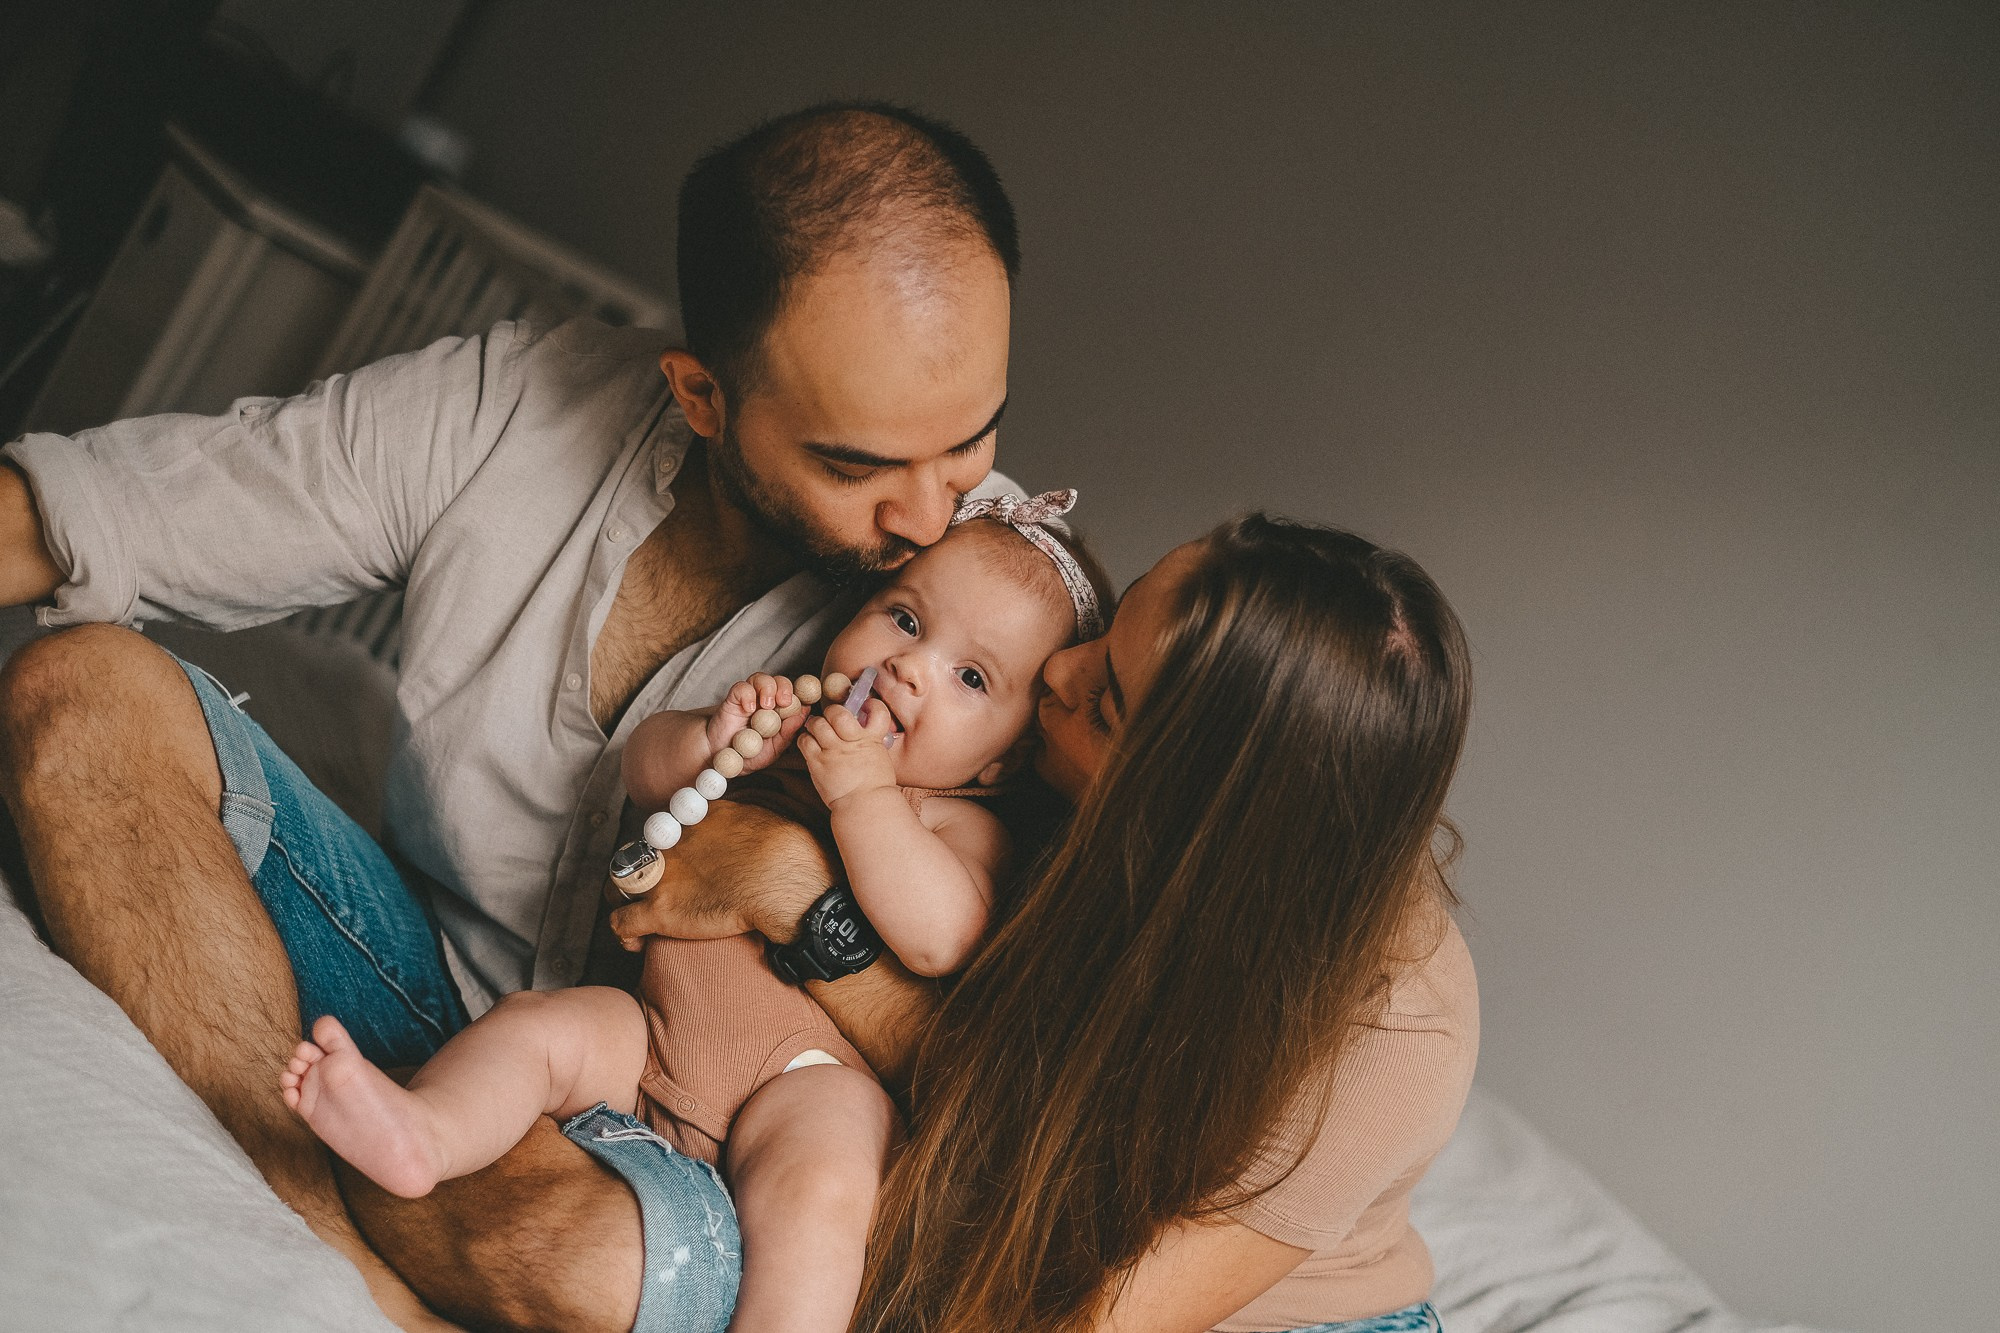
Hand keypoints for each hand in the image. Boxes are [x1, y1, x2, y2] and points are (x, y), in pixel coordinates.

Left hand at [606, 799, 833, 948]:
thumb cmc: (788, 851)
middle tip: (655, 888)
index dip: (668, 848)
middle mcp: (671, 841)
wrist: (783, 881)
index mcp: (696, 817)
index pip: (665, 828)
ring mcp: (661, 876)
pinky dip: (623, 934)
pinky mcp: (660, 911)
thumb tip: (744, 810)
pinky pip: (621, 922)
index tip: (679, 863)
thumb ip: (744, 810)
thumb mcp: (766, 812)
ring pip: (618, 883)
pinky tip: (635, 942)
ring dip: (624, 898)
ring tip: (636, 914)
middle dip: (641, 869)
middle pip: (637, 851)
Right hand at [703, 673, 808, 774]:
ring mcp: (750, 699)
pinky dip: (747, 694)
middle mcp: (766, 702)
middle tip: (784, 702)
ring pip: (762, 678)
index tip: (807, 700)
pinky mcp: (733, 699)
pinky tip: (748, 709)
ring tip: (766, 706)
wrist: (723, 761)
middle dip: (785, 687)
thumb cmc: (750, 755)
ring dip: (768, 688)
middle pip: (780, 682)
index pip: (795, 695)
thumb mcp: (774, 749)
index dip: (802, 692)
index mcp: (780, 712)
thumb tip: (805, 714)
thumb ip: (788, 732)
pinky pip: (741, 687)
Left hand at [798, 701, 897, 807]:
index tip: (866, 706)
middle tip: (830, 719)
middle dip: (832, 712)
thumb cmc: (875, 786)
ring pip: (817, 724)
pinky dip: (805, 739)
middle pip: (837, 713)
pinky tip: (810, 744)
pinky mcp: (817, 763)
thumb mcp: (880, 757)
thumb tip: (865, 730)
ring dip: (816, 725)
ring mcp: (833, 751)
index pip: (876, 710)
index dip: (871, 705)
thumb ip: (871, 741)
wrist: (866, 806)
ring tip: (817, 730)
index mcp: (872, 739)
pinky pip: (804, 741)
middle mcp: (852, 741)